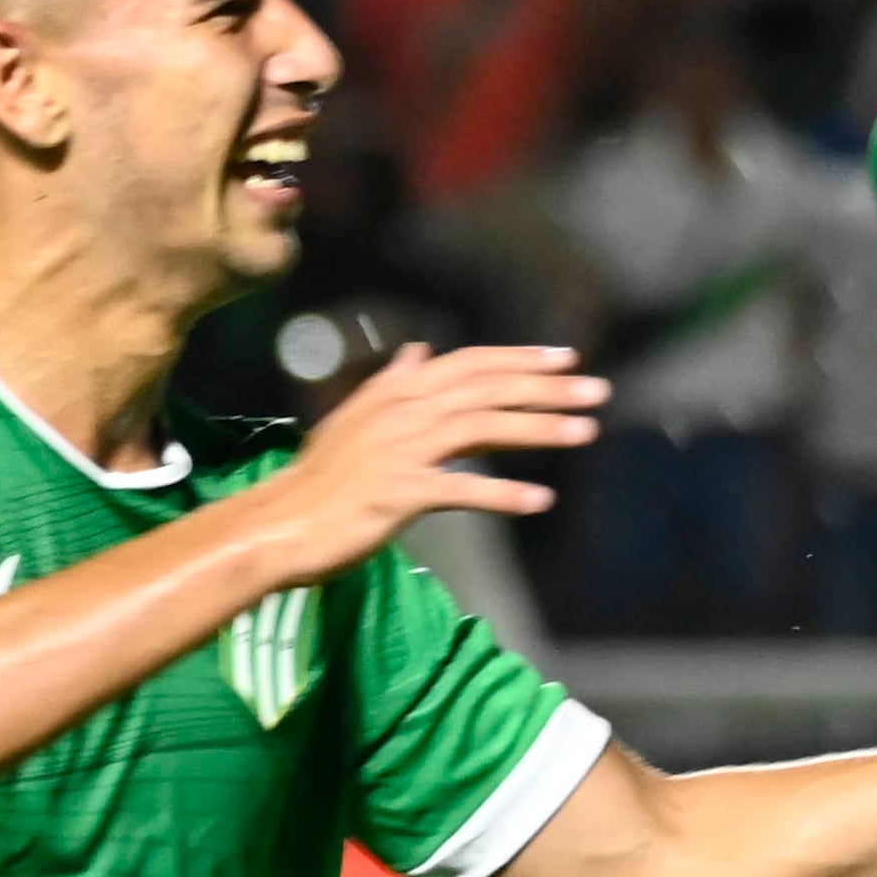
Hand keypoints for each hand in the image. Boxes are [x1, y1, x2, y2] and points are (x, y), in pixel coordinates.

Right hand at [245, 343, 605, 584]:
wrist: (279, 523)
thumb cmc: (322, 479)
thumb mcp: (356, 420)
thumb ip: (393, 384)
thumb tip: (418, 353)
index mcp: (395, 392)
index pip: (469, 363)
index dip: (518, 358)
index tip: (565, 359)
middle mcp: (401, 411)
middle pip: (485, 389)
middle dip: (545, 388)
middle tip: (597, 390)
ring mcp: (399, 450)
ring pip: (480, 428)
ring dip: (538, 429)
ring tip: (586, 432)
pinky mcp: (398, 492)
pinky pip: (459, 489)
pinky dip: (502, 493)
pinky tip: (541, 500)